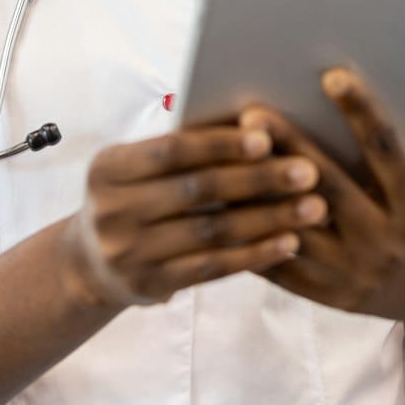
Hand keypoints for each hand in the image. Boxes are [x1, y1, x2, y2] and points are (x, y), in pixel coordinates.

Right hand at [62, 125, 330, 309]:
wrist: (91, 263)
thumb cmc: (135, 197)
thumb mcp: (138, 168)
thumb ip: (183, 150)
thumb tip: (256, 119)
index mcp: (109, 168)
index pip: (172, 150)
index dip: (221, 144)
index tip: (268, 138)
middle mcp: (112, 211)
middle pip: (198, 190)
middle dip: (259, 180)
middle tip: (309, 172)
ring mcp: (129, 253)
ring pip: (212, 232)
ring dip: (269, 219)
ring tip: (313, 208)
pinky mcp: (150, 285)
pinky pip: (213, 268)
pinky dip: (255, 254)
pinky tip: (289, 243)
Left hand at [241, 69, 404, 345]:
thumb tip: (388, 91)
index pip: (385, 150)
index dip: (360, 111)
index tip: (332, 76)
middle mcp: (386, 242)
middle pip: (327, 186)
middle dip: (289, 146)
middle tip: (252, 114)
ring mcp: (357, 274)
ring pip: (296, 230)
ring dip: (260, 195)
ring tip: (226, 161)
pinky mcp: (334, 298)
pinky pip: (285, 269)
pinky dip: (255, 239)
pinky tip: (228, 209)